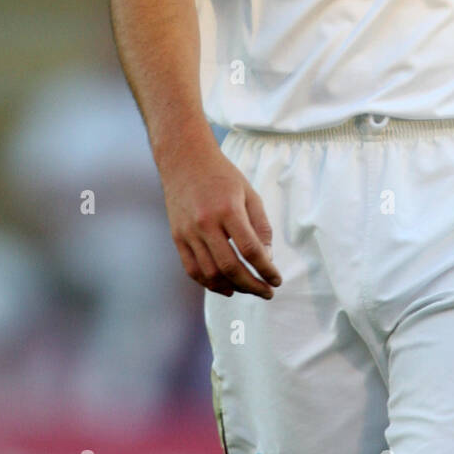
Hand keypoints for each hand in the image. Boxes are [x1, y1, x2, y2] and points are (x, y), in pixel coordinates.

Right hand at [160, 141, 282, 298]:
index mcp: (228, 210)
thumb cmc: (222, 176)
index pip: (250, 250)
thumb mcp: (249, 193)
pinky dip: (209, 283)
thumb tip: (266, 258)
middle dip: (252, 285)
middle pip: (230, 267)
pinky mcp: (177, 237)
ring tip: (247, 289)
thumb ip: (261, 226)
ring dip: (232, 287)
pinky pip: (192, 269)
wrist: (185, 160)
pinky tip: (225, 286)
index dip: (266, 269)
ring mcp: (188, 232)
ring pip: (210, 273)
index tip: (276, 280)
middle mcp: (206, 223)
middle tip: (266, 292)